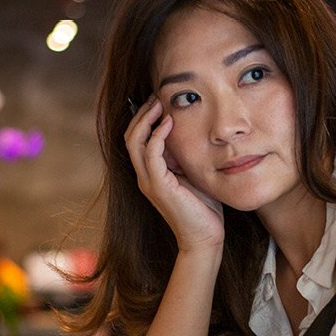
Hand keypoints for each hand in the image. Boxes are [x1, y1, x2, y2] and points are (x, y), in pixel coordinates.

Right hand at [125, 97, 223, 251]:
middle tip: (157, 97)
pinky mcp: (158, 186)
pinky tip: (169, 123)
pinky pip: (150, 153)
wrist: (204, 238)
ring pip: (134, 142)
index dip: (145, 118)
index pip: (137, 139)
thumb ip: (185, 157)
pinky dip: (157, 135)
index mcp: (151, 174)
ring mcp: (148, 181)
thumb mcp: (193, 175)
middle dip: (142, 114)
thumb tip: (188, 133)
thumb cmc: (203, 209)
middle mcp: (144, 176)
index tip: (159, 101)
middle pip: (130, 136)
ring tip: (160, 104)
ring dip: (146, 120)